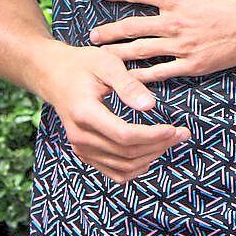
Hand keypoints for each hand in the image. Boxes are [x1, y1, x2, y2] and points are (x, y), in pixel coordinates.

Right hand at [37, 41, 188, 182]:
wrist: (53, 74)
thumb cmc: (82, 64)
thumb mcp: (106, 63)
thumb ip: (128, 85)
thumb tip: (151, 106)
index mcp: (84, 112)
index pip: (125, 136)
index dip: (154, 136)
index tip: (175, 128)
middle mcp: (80, 136)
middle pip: (127, 153)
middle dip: (159, 146)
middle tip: (181, 133)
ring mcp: (81, 148)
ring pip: (123, 167)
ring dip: (151, 157)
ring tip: (169, 141)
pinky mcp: (84, 153)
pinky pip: (114, 172)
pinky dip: (136, 168)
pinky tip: (150, 154)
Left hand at [90, 0, 235, 80]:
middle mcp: (174, 22)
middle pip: (132, 27)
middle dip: (109, 31)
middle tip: (91, 36)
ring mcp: (183, 46)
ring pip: (143, 52)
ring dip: (120, 54)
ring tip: (103, 57)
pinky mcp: (195, 65)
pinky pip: (164, 72)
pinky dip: (146, 76)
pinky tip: (132, 79)